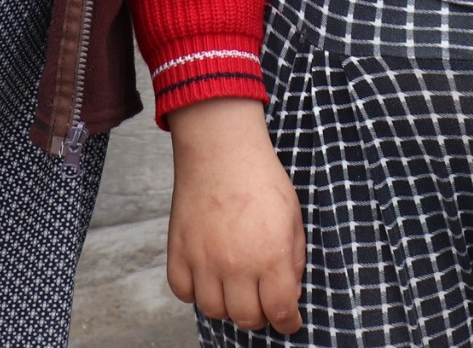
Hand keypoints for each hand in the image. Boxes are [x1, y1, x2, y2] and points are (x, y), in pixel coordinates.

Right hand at [165, 98, 305, 333]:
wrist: (221, 150)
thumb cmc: (261, 178)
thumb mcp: (293, 217)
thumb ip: (293, 259)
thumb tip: (290, 293)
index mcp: (270, 255)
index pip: (280, 311)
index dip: (288, 322)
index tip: (289, 320)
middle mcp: (236, 264)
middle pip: (247, 318)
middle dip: (260, 316)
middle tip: (263, 302)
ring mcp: (203, 260)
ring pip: (214, 310)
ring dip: (228, 305)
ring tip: (236, 287)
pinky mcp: (179, 252)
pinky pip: (184, 292)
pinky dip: (195, 291)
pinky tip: (208, 276)